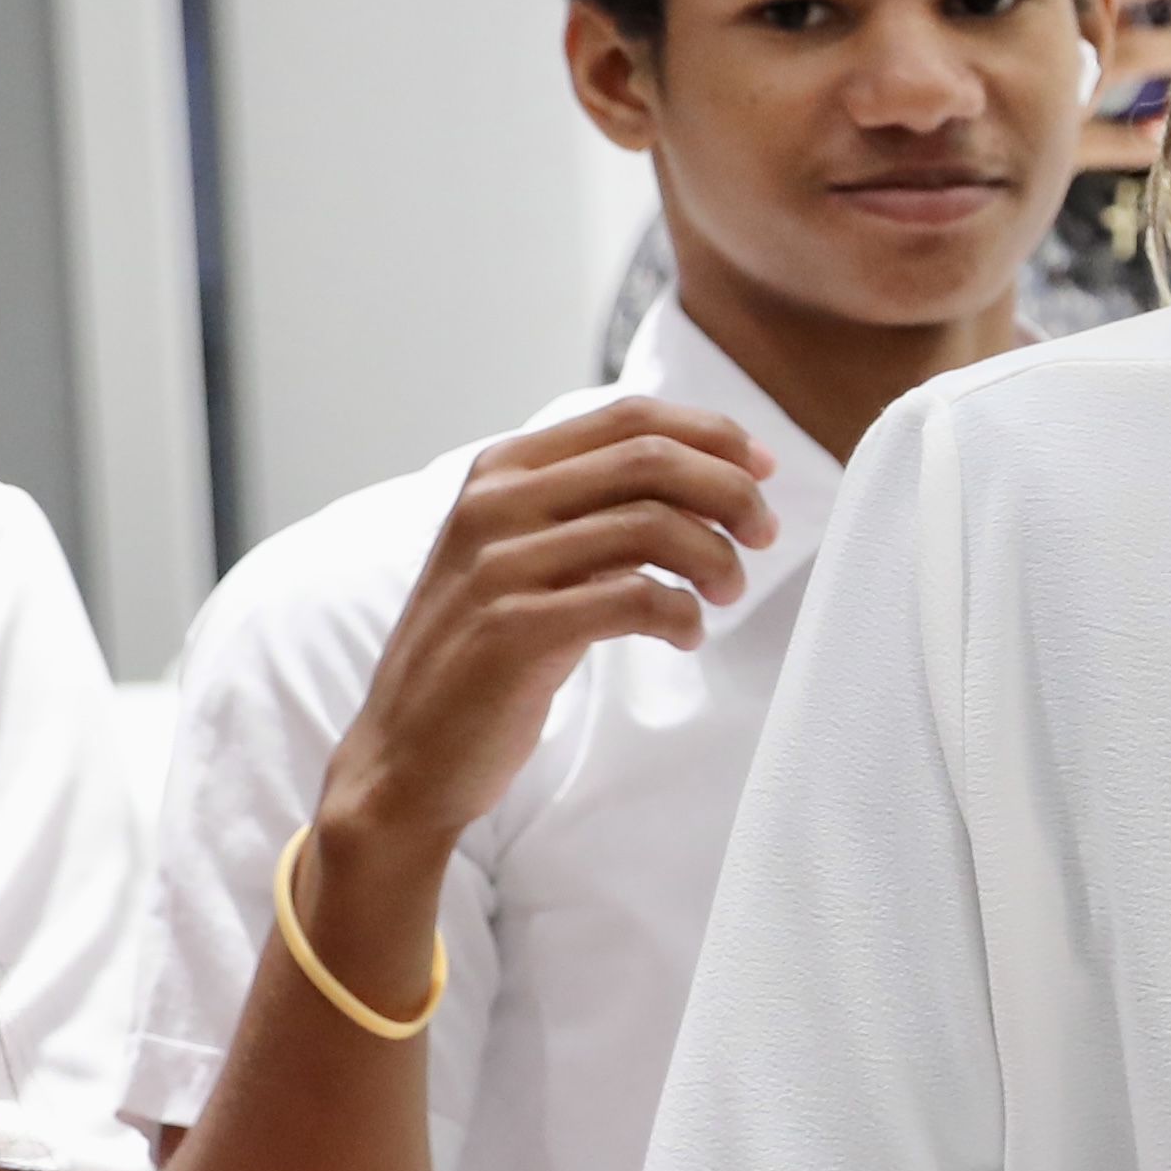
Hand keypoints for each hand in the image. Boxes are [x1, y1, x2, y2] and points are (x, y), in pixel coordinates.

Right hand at [293, 398, 780, 985]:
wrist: (405, 754)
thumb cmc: (484, 652)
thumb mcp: (527, 555)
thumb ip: (593, 509)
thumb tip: (708, 475)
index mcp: (501, 471)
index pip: (628, 417)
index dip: (712, 434)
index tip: (764, 470)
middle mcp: (493, 504)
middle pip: (650, 459)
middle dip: (731, 492)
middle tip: (765, 534)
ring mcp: (497, 565)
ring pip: (651, 525)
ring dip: (714, 556)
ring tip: (725, 592)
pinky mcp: (514, 630)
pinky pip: (635, 598)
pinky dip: (682, 614)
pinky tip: (686, 635)